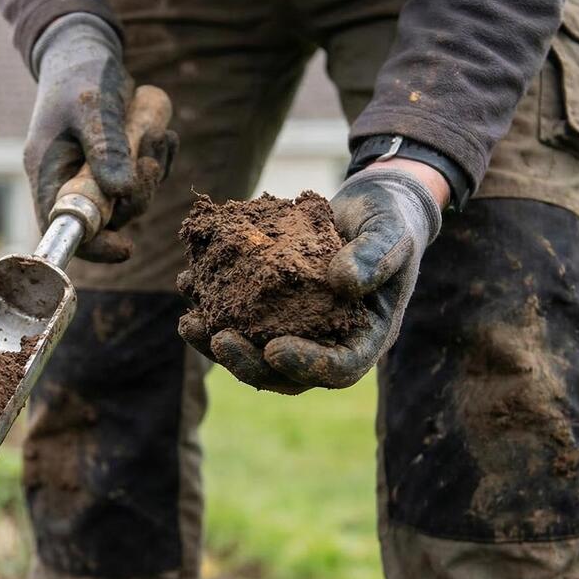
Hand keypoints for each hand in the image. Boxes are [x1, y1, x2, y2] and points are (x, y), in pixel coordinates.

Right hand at [26, 13, 176, 262]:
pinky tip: (162, 132)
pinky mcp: (114, 161)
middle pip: (105, 218)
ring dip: (151, 174)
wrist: (85, 48)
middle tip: (149, 161)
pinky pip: (141, 178)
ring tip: (156, 132)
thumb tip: (123, 193)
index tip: (127, 248)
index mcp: (48, 171)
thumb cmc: (81, 74)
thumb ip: (107, 147)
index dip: (93, 246)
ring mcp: (92, 172)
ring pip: (129, 199)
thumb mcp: (93, 106)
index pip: (63, 227)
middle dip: (136, 197)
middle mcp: (67, 178)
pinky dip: (158, 161)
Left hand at [178, 163, 443, 392]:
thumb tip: (342, 281)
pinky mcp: (273, 304)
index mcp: (365, 336)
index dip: (306, 365)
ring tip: (188, 323)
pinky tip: (187, 282)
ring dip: (217, 342)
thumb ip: (375, 256)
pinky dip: (212, 303)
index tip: (274, 349)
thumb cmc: (391, 221)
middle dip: (248, 363)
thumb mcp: (391, 232)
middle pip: (286, 372)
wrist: (372, 206)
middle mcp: (328, 340)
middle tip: (218, 341)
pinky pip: (240, 314)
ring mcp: (298, 325)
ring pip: (255, 349)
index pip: (338, 368)